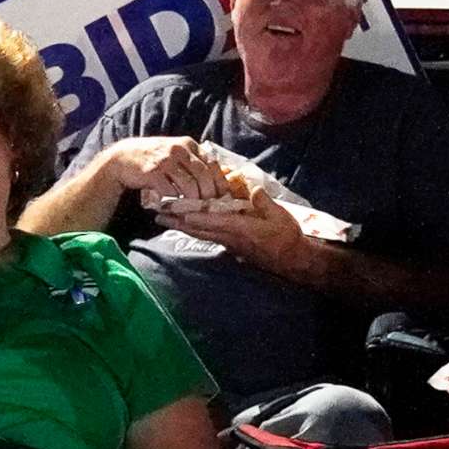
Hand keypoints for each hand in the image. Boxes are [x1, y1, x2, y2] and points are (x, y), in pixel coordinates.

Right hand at [101, 136, 228, 204]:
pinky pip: (170, 191)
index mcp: (189, 145)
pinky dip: (175, 201)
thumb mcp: (176, 153)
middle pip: (203, 175)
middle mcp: (179, 149)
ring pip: (189, 185)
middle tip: (210, 207)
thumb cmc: (154, 158)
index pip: (213, 163)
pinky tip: (175, 206)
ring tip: (193, 209)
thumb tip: (218, 178)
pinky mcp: (153, 172)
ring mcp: (166, 160)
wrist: (124, 158)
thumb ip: (194, 161)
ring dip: (193, 200)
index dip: (220, 182)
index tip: (223, 197)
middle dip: (209, 194)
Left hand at [159, 185, 317, 281]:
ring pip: (199, 233)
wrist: (291, 258)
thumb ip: (264, 203)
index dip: (195, 217)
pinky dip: (192, 229)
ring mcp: (228, 242)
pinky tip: (183, 225)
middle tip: (157, 215)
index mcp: (241, 229)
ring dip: (180, 226)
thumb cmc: (286, 236)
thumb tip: (253, 189)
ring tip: (162, 220)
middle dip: (177, 222)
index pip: (213, 222)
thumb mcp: (279, 216)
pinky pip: (206, 235)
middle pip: (198, 229)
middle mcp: (229, 237)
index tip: (178, 213)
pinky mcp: (230, 244)